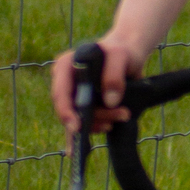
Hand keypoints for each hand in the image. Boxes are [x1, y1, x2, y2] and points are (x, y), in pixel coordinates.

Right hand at [49, 30, 144, 144]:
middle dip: (90, 119)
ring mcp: (74, 96)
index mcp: (65, 66)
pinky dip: (94, 130)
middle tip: (116, 119)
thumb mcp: (120, 57)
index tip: (77, 127)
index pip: (60, 92)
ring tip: (123, 115)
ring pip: (79, 119)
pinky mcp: (85, 106)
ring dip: (100, 123)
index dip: (66, 111)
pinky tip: (99, 137)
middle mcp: (65, 83)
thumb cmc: (122, 52)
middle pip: (70, 109)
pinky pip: (84, 123)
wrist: (128, 57)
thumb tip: (110, 101)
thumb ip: (114, 75)